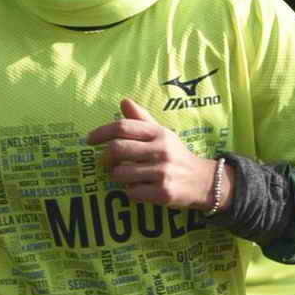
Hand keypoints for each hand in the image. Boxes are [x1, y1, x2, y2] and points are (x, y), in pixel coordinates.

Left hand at [87, 97, 219, 210]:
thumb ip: (142, 119)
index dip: (101, 132)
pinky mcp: (163, 193)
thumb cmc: (176, 155)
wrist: (204, 181)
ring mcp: (163, 172)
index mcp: (159, 133)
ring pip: (121, 174)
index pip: (123, 127)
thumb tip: (124, 101)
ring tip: (126, 176)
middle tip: (104, 162)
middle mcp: (162, 150)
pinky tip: (139, 188)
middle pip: (117, 149)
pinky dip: (130, 192)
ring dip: (117, 177)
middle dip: (105, 158)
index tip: (89, 140)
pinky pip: (132, 193)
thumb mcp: (162, 134)